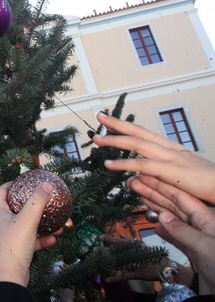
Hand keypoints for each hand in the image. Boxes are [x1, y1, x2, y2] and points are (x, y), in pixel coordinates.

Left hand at [0, 182, 60, 286]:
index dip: (12, 184)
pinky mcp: (15, 250)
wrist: (8, 278)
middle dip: (34, 204)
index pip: (1, 191)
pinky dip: (42, 238)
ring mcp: (8, 237)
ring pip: (27, 225)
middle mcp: (0, 223)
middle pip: (16, 207)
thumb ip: (37, 201)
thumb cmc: (13, 246)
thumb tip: (47, 184)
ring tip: (60, 223)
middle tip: (47, 200)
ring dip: (43, 223)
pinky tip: (54, 239)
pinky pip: (31, 240)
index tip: (27, 181)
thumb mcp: (27, 220)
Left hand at [93, 112, 214, 204]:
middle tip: (99, 116)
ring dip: (114, 140)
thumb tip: (142, 176)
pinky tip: (108, 165)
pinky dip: (122, 164)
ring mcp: (170, 158)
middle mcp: (169, 149)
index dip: (127, 127)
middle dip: (117, 124)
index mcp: (172, 149)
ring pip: (136, 144)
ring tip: (97, 138)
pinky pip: (141, 165)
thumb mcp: (182, 176)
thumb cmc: (206, 185)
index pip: (145, 133)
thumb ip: (163, 173)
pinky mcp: (169, 171)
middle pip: (138, 132)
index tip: (111, 121)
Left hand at [100, 235, 164, 281]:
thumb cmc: (154, 256)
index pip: (121, 242)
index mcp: (135, 247)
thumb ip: (131, 241)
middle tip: (94, 249)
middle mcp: (133, 254)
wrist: (167, 268)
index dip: (110, 240)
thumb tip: (120, 235)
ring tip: (97, 264)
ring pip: (118, 263)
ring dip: (108, 264)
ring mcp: (134, 264)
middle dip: (106, 251)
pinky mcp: (136, 274)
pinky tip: (107, 280)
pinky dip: (116, 278)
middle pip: (117, 252)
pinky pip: (124, 276)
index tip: (100, 237)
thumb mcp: (143, 246)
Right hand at [122, 174, 214, 292]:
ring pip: (173, 219)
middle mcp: (202, 226)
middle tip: (134, 182)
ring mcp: (198, 239)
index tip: (144, 175)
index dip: (162, 185)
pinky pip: (176, 236)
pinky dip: (165, 230)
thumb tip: (162, 216)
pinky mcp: (195, 253)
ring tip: (139, 197)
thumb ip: (183, 232)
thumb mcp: (205, 248)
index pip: (181, 197)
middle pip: (174, 205)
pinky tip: (155, 224)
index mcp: (207, 221)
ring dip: (156, 208)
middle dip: (154, 193)